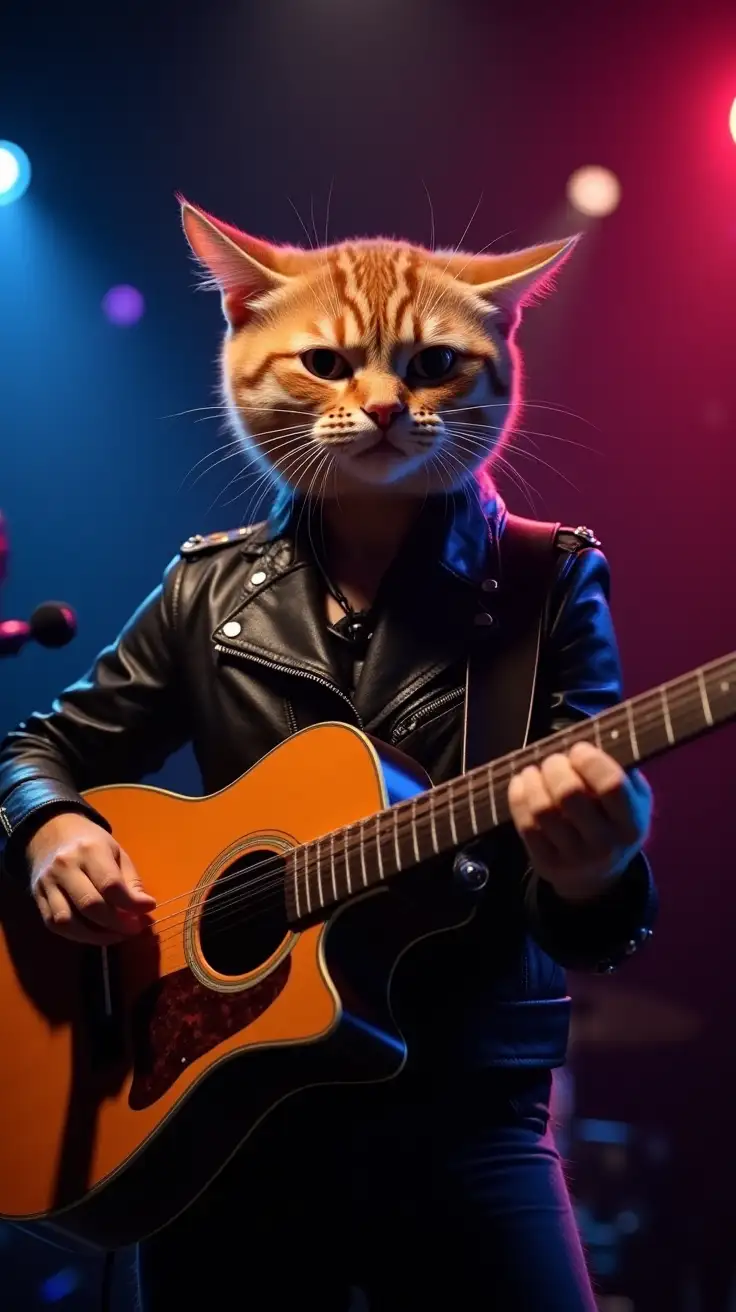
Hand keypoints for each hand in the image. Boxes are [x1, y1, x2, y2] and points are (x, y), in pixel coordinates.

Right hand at [28, 813, 155, 944]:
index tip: (148, 909)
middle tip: (133, 928)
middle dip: (116, 924)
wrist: (51, 832)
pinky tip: (95, 933)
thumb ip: (131, 881)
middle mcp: (65, 866)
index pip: (110, 884)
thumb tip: (144, 909)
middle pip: (90, 905)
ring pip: (68, 921)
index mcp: (89, 850)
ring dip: (95, 935)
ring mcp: (47, 883)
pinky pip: (55, 924)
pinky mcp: (38, 898)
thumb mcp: (116, 852)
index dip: (131, 903)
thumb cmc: (91, 843)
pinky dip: (77, 935)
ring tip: (115, 935)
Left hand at [507, 741, 651, 902]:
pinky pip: (525, 825)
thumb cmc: (614, 820)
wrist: (598, 876)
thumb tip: (597, 731)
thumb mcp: (634, 798)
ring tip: (535, 770)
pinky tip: (522, 783)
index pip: (611, 785)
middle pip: (569, 794)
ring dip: (533, 780)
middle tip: (554, 760)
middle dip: (556, 766)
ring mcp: (574, 857)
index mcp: (631, 823)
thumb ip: (621, 768)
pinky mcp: (547, 864)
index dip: (590, 760)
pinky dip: (518, 796)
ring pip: (542, 809)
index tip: (579, 749)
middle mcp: (605, 844)